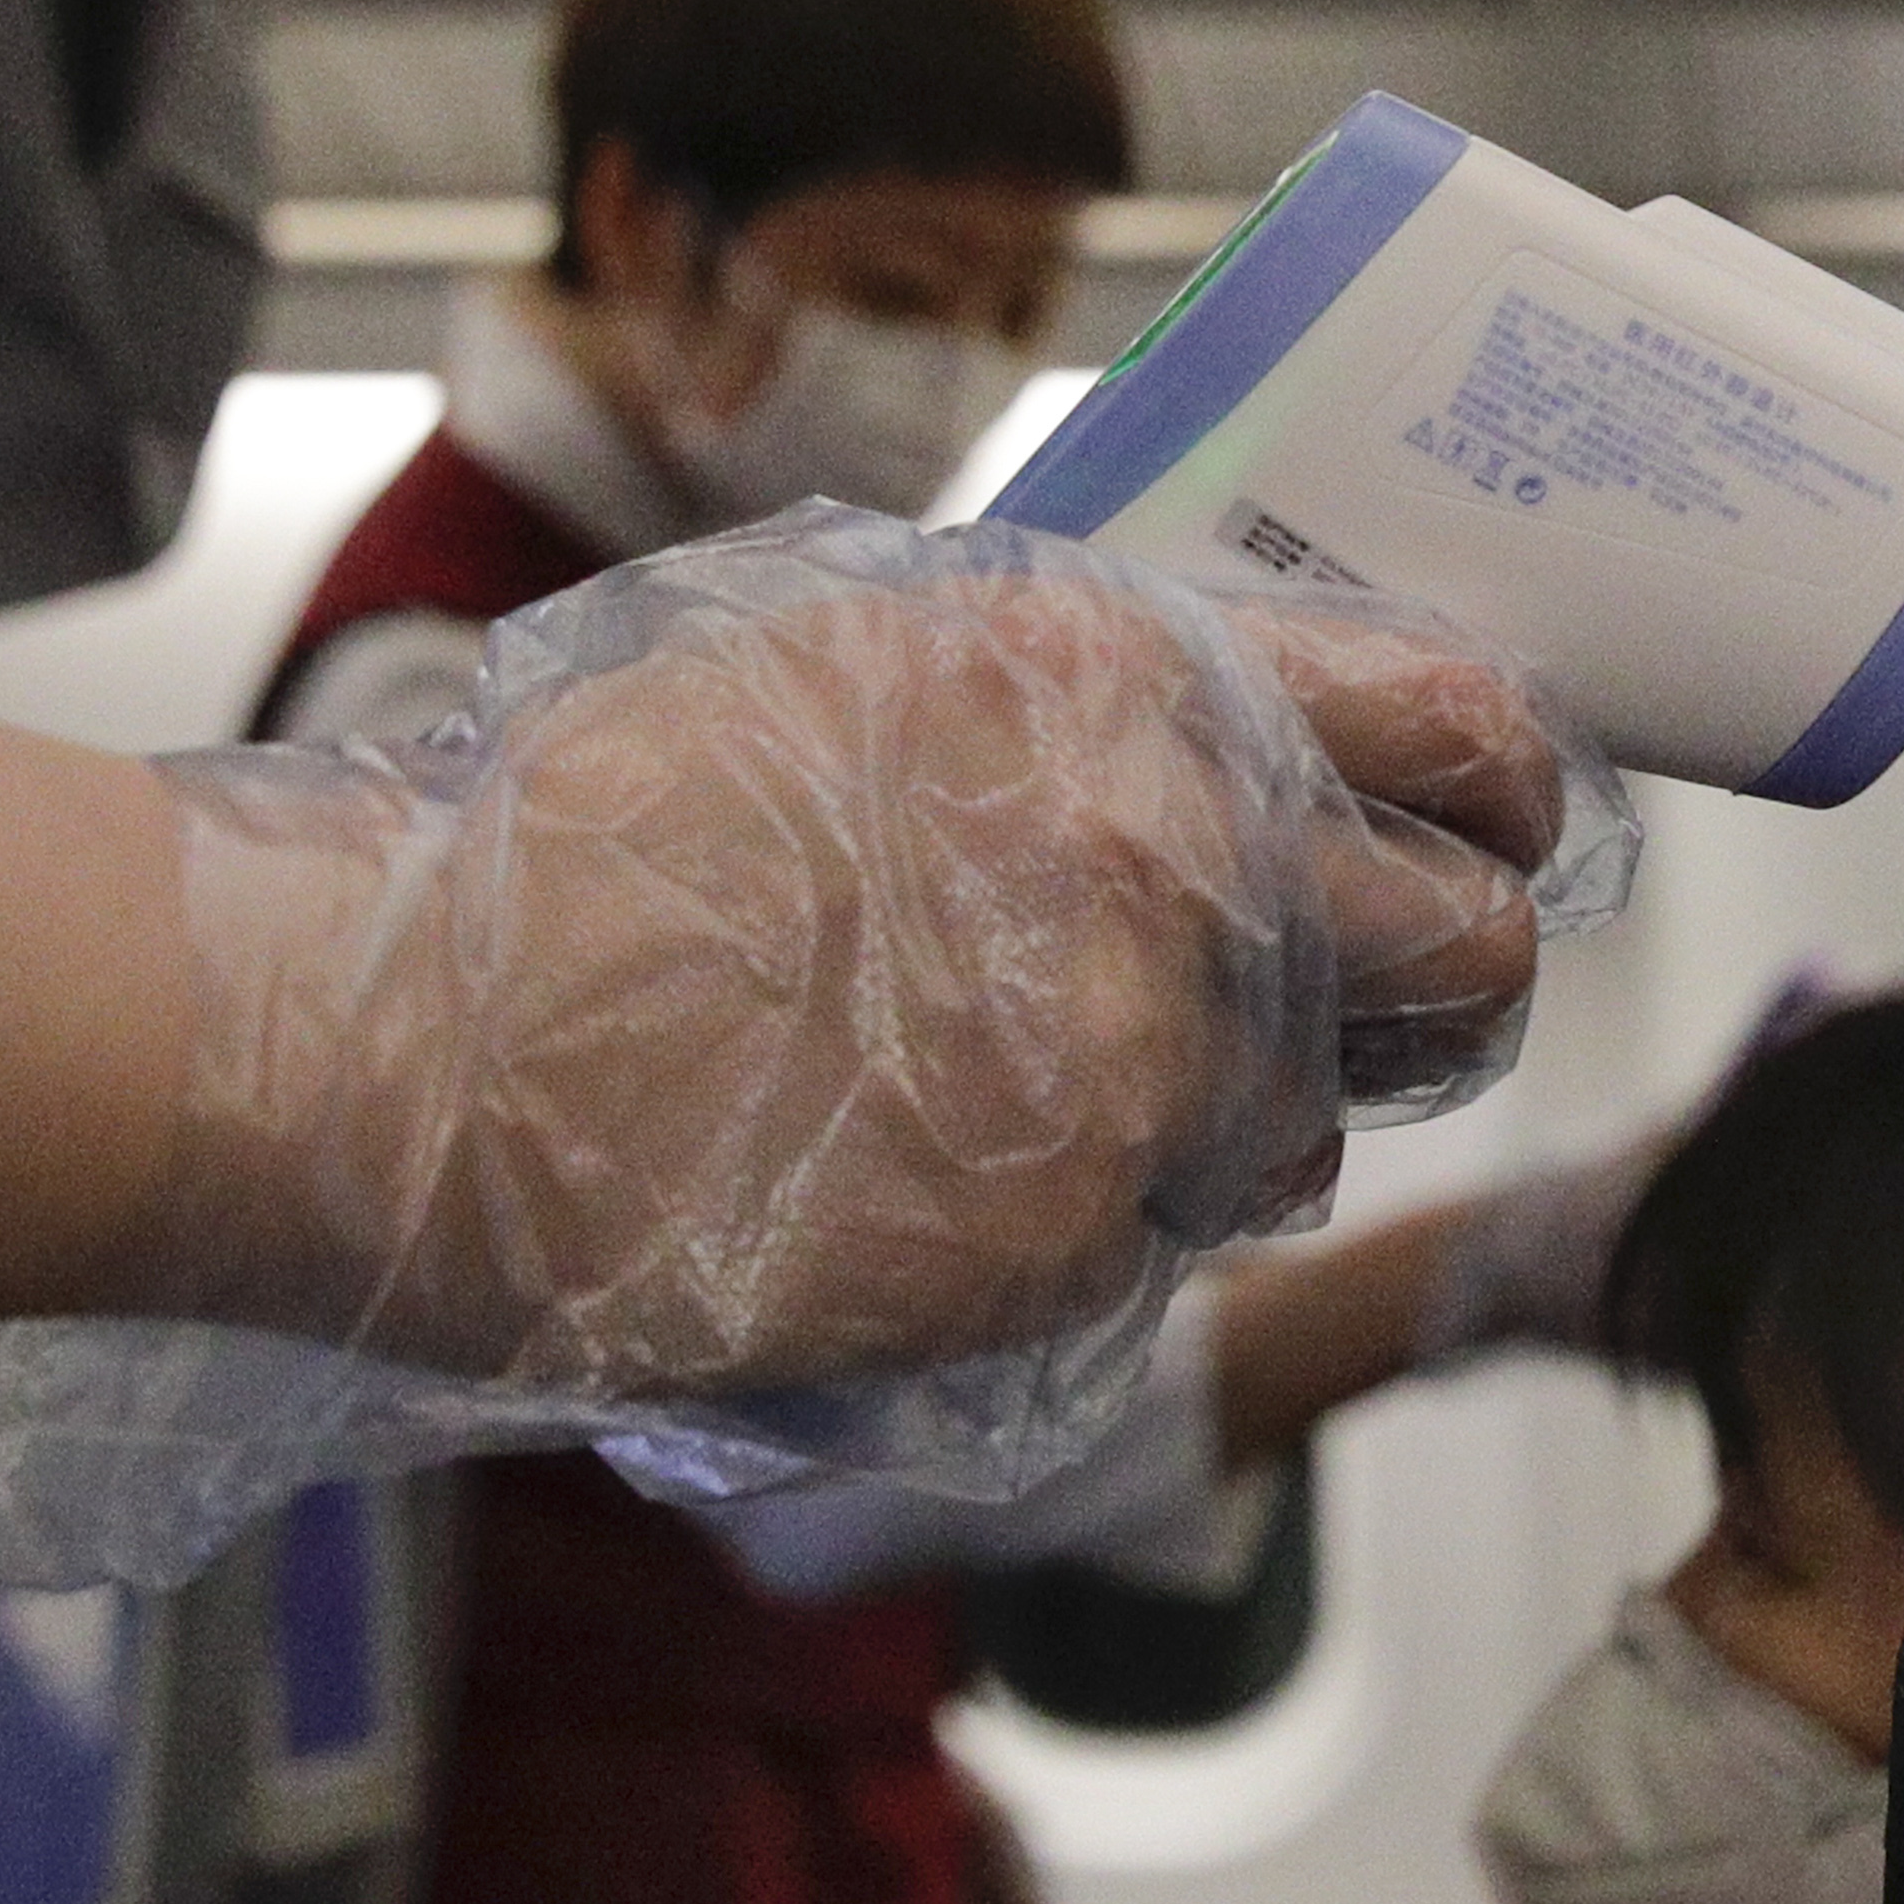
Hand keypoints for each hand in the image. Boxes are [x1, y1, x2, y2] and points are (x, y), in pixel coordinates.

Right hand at [135, 508, 1621, 1393]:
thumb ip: (1084, 701)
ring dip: (1235, 1119)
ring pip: (1316, 1125)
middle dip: (1444, 984)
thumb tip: (1262, 744)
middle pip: (1475, 953)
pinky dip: (1093, 1220)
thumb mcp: (862, 662)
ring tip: (1043, 1082)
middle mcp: (1168, 860)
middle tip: (1376, 1001)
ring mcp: (1132, 1066)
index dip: (1508, 793)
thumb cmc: (585, 835)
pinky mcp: (1068, 1241)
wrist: (395, 1033)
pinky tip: (936, 1171)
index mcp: (1124, 680)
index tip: (1498, 830)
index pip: (1461, 724)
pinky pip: (1167, 1240)